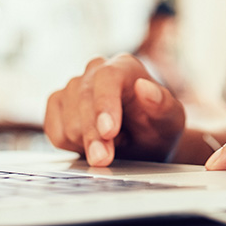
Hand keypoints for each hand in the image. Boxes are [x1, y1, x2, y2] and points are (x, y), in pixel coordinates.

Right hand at [44, 54, 185, 166]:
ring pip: (68, 119)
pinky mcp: (57, 105)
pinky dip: (72, 146)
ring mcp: (73, 86)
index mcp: (125, 66)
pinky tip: (90, 143)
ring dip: (85, 143)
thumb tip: (144, 87)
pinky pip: (55, 131)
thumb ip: (162, 104)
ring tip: (109, 147)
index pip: (107, 78)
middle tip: (104, 159)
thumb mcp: (170, 120)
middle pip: (83, 99)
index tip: (109, 131)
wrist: (144, 143)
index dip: (105, 105)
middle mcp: (96, 70)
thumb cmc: (158, 127)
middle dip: (93, 135)